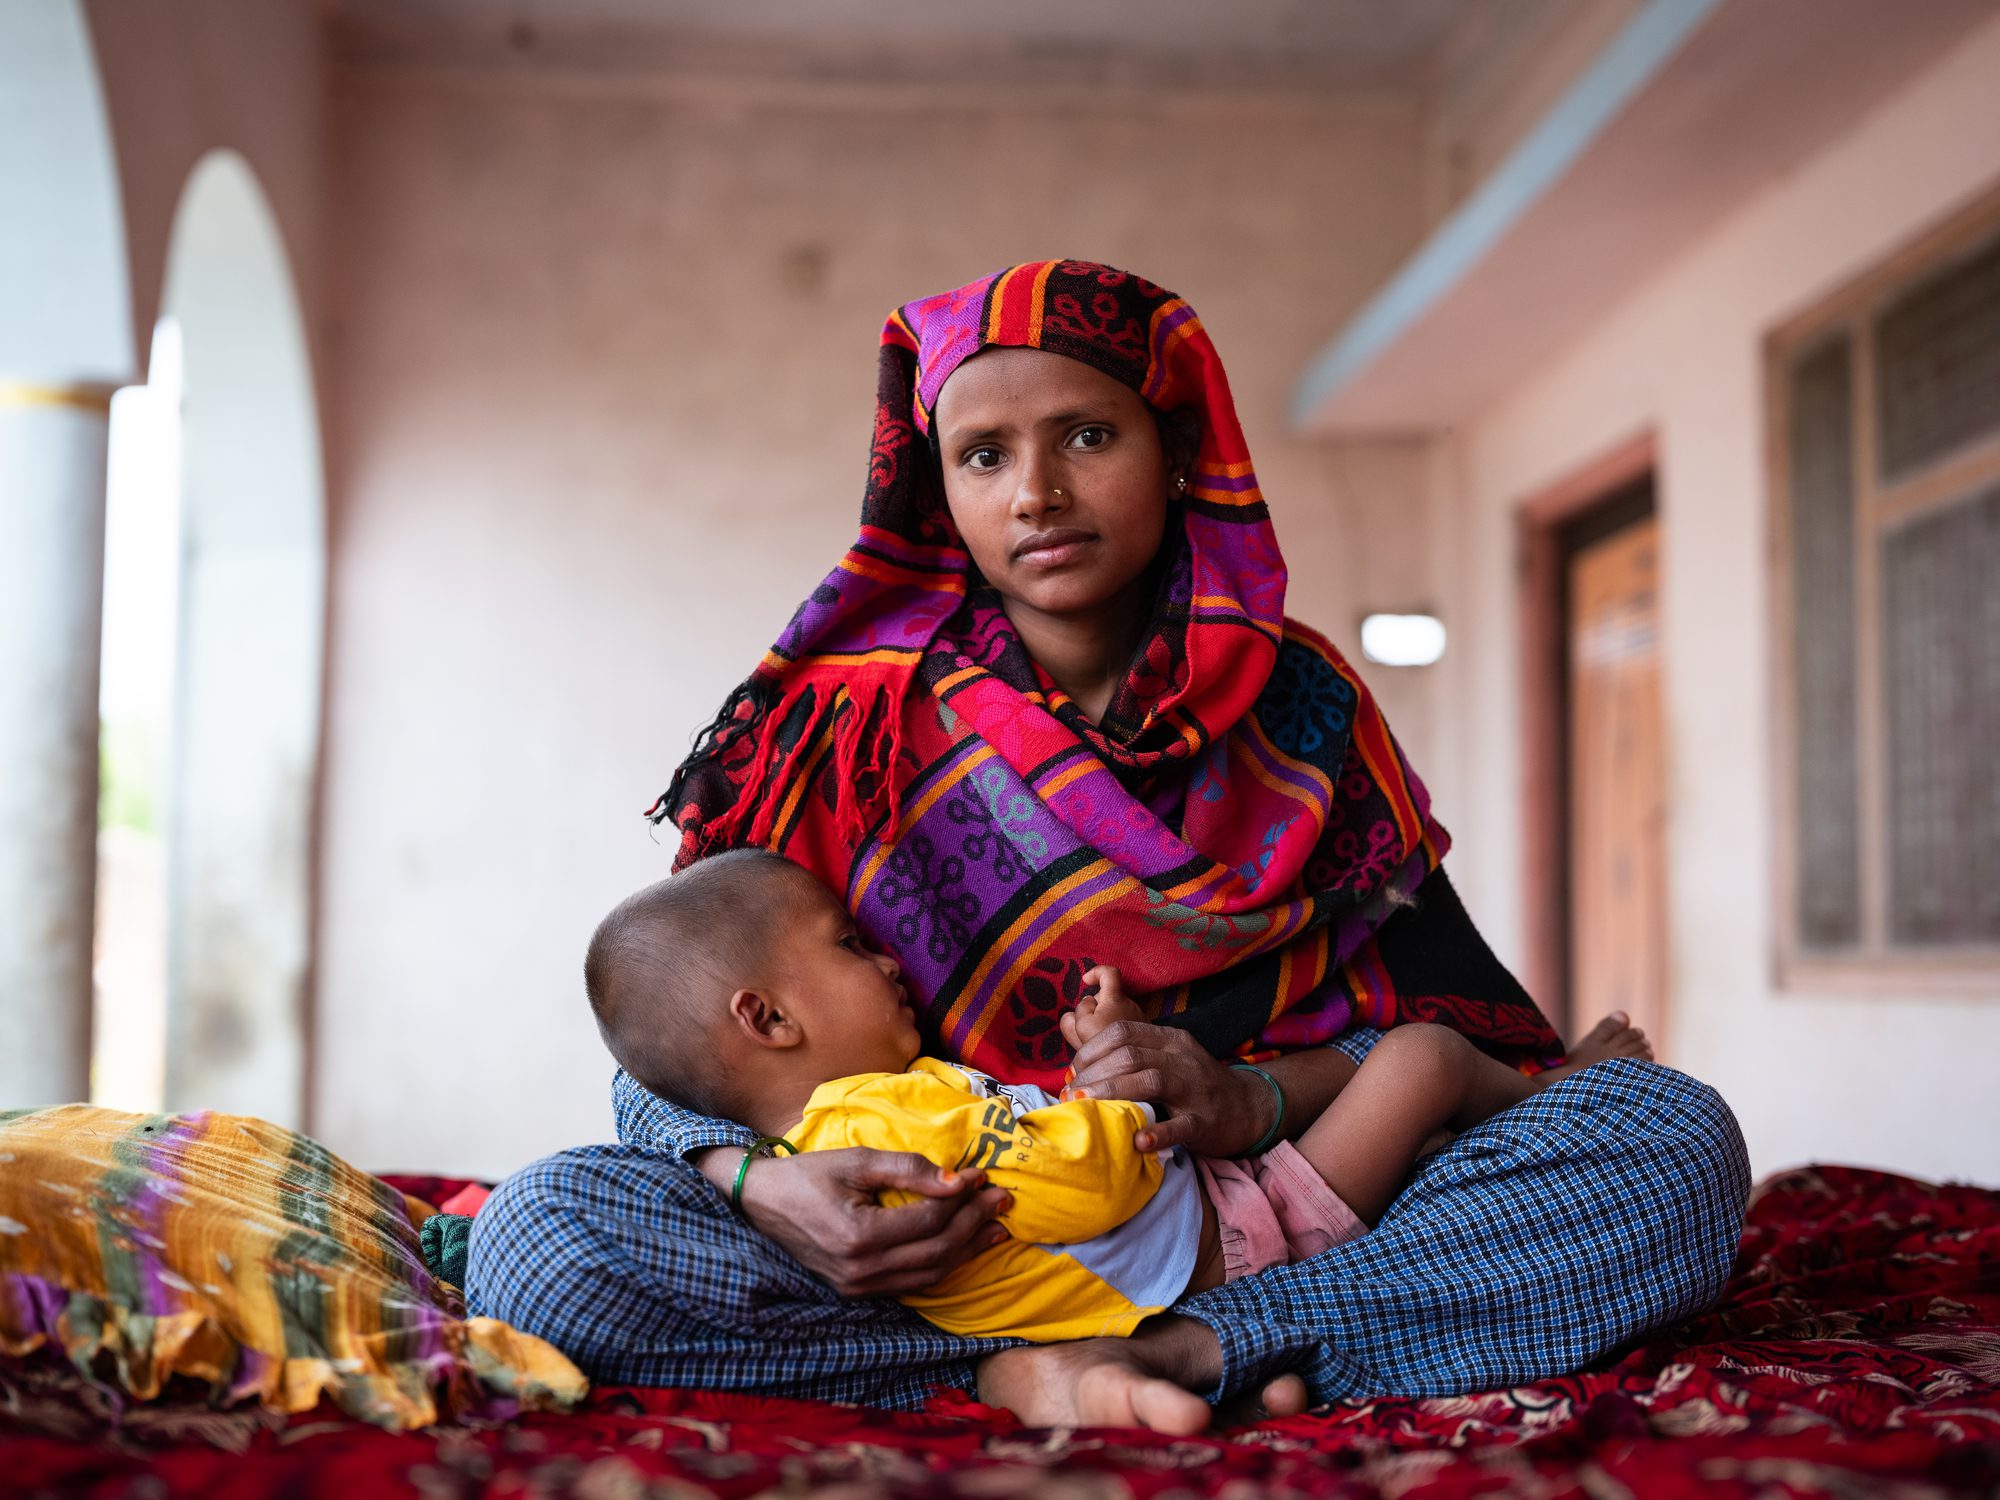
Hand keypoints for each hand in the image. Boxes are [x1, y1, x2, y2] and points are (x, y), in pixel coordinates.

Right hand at [704, 1146, 1009, 1297]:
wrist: (759, 1204)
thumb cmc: (807, 1175)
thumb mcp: (856, 1161)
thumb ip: (908, 1169)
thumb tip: (958, 1179)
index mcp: (859, 1236)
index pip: (930, 1219)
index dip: (963, 1198)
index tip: (984, 1176)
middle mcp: (861, 1272)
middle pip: (937, 1251)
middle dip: (975, 1225)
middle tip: (1003, 1201)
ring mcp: (859, 1288)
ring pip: (929, 1275)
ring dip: (966, 1251)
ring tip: (995, 1229)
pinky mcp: (857, 1293)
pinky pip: (911, 1285)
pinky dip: (941, 1267)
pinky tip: (961, 1250)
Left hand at [1057, 1016, 1274, 1157]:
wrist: (1249, 1107)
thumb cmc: (1196, 1086)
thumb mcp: (1168, 1060)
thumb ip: (1134, 1058)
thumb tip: (1081, 1069)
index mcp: (1168, 1040)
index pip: (1122, 1032)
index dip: (1091, 1049)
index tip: (1072, 1071)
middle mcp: (1181, 1058)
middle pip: (1130, 1055)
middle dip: (1093, 1074)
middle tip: (1070, 1094)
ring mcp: (1195, 1089)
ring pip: (1150, 1080)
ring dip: (1112, 1092)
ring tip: (1086, 1107)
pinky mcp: (1206, 1121)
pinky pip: (1181, 1124)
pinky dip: (1158, 1132)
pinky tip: (1137, 1141)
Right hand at [1066, 965, 1144, 1048]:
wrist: (1131, 1071)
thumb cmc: (1103, 1046)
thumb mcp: (1080, 1026)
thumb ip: (1080, 1009)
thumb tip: (1086, 1002)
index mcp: (1115, 999)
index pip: (1109, 973)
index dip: (1096, 972)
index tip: (1085, 981)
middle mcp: (1132, 1005)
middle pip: (1110, 997)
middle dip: (1096, 1007)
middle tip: (1085, 1027)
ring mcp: (1140, 1020)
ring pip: (1118, 1013)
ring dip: (1106, 1023)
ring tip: (1098, 1043)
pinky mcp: (1145, 1035)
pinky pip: (1126, 1027)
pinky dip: (1116, 1034)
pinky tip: (1110, 1050)